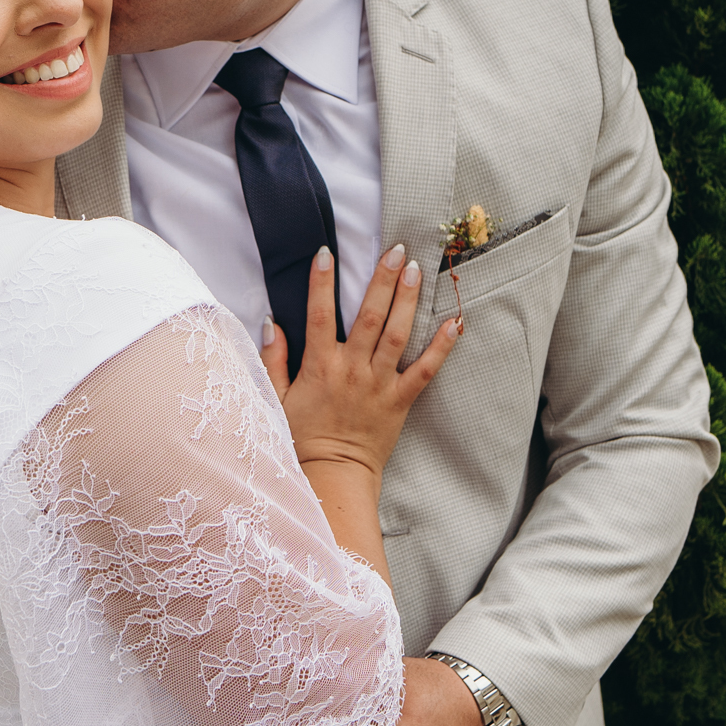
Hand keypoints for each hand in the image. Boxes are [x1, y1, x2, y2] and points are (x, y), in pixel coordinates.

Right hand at [261, 244, 458, 480]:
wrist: (333, 475)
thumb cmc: (303, 438)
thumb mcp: (277, 399)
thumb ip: (274, 360)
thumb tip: (271, 324)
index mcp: (320, 366)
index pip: (319, 315)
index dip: (321, 282)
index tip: (325, 253)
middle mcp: (352, 369)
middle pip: (369, 316)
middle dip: (382, 280)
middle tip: (395, 250)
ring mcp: (379, 384)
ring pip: (397, 335)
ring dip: (408, 300)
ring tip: (417, 270)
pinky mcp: (401, 400)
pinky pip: (425, 370)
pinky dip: (441, 346)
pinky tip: (455, 323)